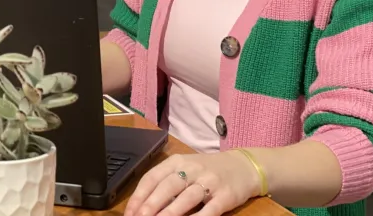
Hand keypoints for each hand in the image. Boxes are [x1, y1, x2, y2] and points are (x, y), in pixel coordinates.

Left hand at [124, 150, 261, 215]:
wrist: (243, 166)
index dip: (139, 195)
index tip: (130, 212)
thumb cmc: (207, 170)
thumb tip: (141, 205)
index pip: (152, 177)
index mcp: (177, 161)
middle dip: (151, 205)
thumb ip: (166, 183)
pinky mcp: (225, 195)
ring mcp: (210, 181)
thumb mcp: (185, 169)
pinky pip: (210, 209)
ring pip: (186, 197)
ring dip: (170, 212)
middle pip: (167, 186)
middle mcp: (192, 169)